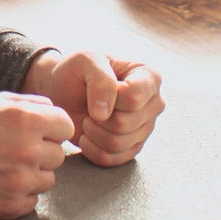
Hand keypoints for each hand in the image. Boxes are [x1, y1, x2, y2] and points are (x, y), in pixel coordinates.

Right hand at [0, 93, 73, 218]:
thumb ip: (28, 103)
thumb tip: (52, 109)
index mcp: (26, 120)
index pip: (67, 127)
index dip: (53, 129)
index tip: (40, 133)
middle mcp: (28, 150)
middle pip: (59, 155)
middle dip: (42, 152)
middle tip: (15, 151)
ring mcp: (22, 181)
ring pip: (48, 179)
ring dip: (32, 174)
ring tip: (5, 168)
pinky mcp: (13, 206)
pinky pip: (33, 200)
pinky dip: (20, 194)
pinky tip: (0, 184)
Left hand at [24, 49, 164, 166]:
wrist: (65, 91)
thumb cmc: (78, 71)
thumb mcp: (86, 60)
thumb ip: (100, 79)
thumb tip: (104, 114)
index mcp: (150, 77)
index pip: (134, 97)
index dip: (109, 96)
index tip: (95, 86)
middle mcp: (154, 104)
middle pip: (125, 123)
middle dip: (97, 116)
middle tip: (88, 105)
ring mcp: (145, 129)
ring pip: (117, 143)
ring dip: (93, 132)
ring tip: (87, 118)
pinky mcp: (132, 149)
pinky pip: (111, 159)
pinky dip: (92, 149)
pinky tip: (86, 135)